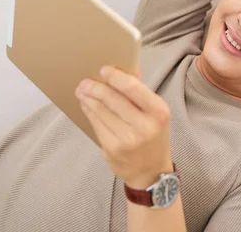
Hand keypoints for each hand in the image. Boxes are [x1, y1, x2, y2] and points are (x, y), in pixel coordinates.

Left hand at [75, 66, 172, 189]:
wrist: (151, 171)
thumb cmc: (153, 136)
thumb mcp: (155, 114)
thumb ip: (141, 92)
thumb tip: (126, 69)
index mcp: (159, 112)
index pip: (133, 88)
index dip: (115, 77)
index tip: (103, 70)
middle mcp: (145, 126)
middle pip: (113, 99)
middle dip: (96, 87)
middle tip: (85, 82)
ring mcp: (128, 139)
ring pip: (101, 111)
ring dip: (88, 98)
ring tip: (82, 91)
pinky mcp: (112, 148)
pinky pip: (96, 124)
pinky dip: (89, 112)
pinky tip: (86, 105)